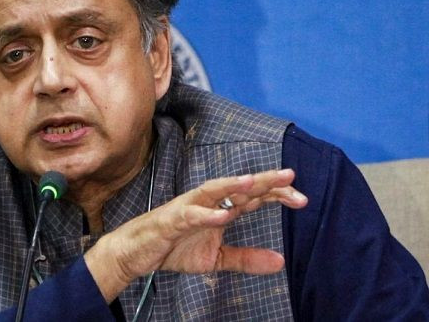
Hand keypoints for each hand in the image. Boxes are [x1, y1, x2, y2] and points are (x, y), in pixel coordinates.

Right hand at [84, 169, 306, 301]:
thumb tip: (280, 262)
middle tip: (291, 176)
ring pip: (213, 191)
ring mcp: (189, 208)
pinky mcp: (172, 219)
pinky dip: (205, 214)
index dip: (276, 195)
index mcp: (220, 210)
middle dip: (263, 182)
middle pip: (238, 189)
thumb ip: (247, 258)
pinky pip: (190, 215)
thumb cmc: (175, 248)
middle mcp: (207, 203)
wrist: (137, 253)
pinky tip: (222, 215)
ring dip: (233, 185)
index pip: (252, 199)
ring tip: (254, 182)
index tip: (302, 199)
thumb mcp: (217, 259)